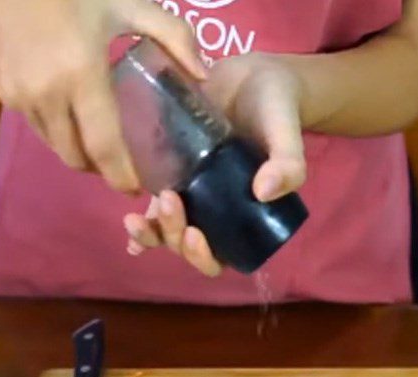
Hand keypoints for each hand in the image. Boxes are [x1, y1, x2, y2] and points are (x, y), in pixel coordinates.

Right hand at [0, 0, 205, 192]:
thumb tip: (205, 76)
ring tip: (99, 144)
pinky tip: (72, 118)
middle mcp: (47, 95)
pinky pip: (36, 126)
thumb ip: (172, 36)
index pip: (104, 148)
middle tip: (122, 167)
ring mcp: (18, 94)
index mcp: (81, 77)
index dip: (121, 176)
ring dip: (77, 152)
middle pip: (76, 157)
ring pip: (54, 145)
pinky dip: (56, 131)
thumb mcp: (127, 2)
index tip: (137, 190)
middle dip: (100, 170)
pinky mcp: (1, 89)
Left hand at [124, 54, 305, 275]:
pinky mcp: (171, 173)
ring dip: (151, 232)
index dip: (204, 258)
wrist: (255, 77)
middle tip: (172, 200)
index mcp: (245, 219)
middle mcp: (216, 215)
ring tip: (135, 217)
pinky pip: (153, 202)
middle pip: (187, 246)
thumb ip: (288, 165)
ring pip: (166, 230)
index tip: (196, 234)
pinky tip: (129, 218)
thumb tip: (263, 193)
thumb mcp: (288, 137)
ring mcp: (192, 195)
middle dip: (173, 236)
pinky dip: (142, 219)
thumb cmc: (277, 113)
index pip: (223, 258)